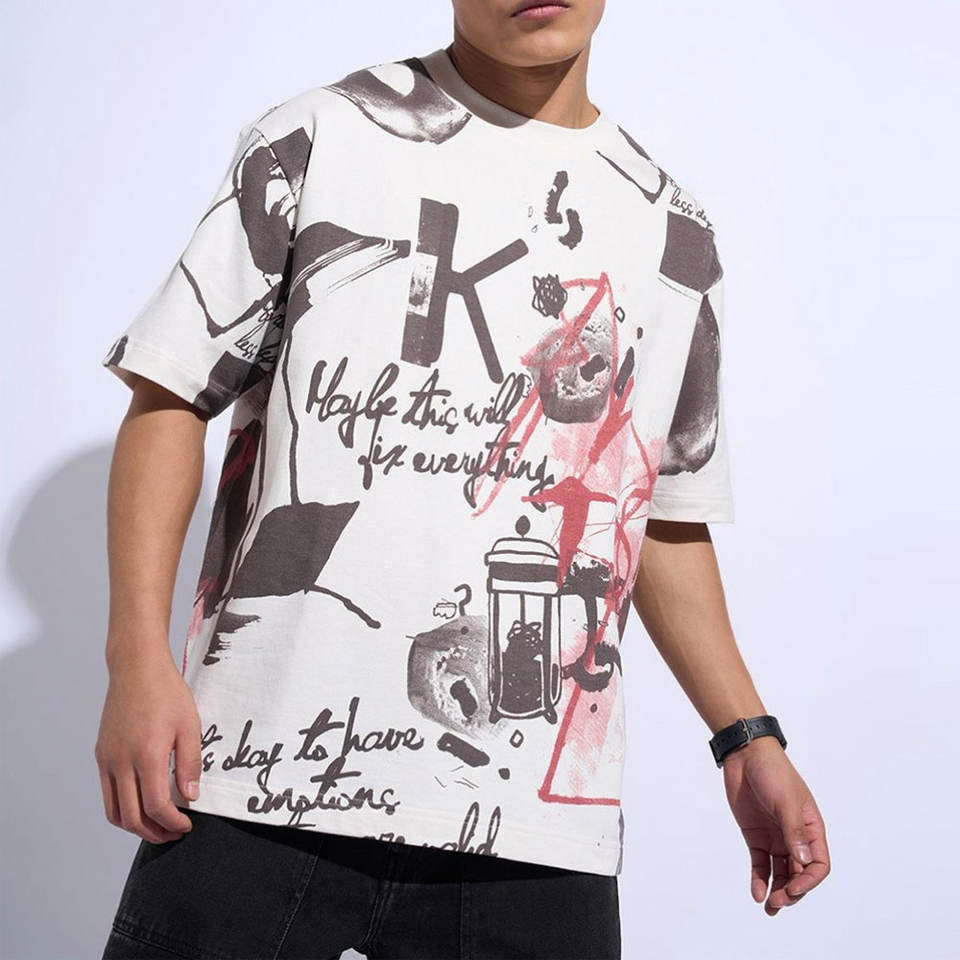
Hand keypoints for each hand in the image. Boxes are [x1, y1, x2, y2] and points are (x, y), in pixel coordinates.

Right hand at [94, 648, 201, 842]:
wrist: (137, 669)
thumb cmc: (167, 693)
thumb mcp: (190, 725)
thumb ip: (190, 764)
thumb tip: (190, 797)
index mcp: (148, 755)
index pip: (157, 806)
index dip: (173, 823)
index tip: (186, 825)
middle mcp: (122, 762)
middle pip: (132, 817)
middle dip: (154, 833)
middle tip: (173, 833)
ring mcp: (108, 760)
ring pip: (114, 811)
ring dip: (135, 826)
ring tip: (157, 826)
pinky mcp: (101, 755)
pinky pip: (107, 793)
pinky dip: (121, 809)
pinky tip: (140, 804)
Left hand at [721, 736, 829, 914]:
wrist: (745, 755)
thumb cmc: (772, 772)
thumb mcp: (786, 801)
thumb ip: (794, 831)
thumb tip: (803, 862)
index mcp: (811, 828)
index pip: (818, 864)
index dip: (808, 881)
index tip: (793, 888)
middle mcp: (795, 837)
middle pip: (799, 873)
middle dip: (791, 891)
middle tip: (777, 903)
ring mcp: (775, 837)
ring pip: (780, 873)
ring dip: (776, 891)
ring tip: (768, 908)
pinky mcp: (756, 836)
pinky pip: (761, 863)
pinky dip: (760, 879)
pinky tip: (756, 892)